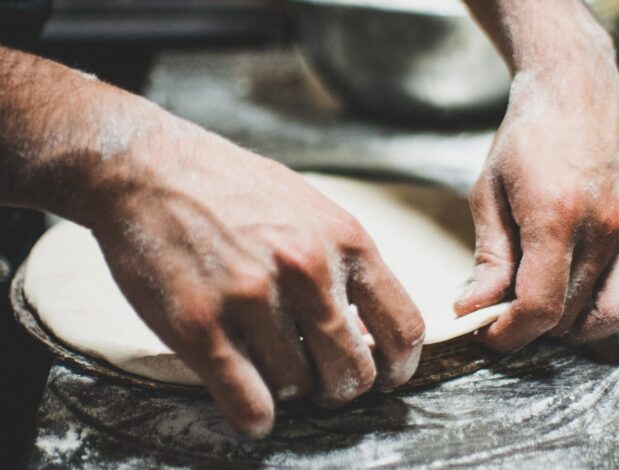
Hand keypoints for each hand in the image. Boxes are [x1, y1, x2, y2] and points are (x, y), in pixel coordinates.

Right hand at [0, 46, 422, 437]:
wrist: (149, 169)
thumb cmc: (235, 190)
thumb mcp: (310, 210)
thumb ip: (344, 265)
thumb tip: (368, 329)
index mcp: (344, 240)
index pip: (403, 327)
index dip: (400, 366)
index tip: (386, 376)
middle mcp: (306, 270)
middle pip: (354, 372)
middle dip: (340, 387)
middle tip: (320, 379)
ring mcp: (252, 298)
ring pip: (298, 388)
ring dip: (288, 389)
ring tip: (268, 363)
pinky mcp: (200, 325)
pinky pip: (248, 403)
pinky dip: (255, 418)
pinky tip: (253, 409)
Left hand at [454, 16, 618, 351]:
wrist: (575, 91)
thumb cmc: (525, 136)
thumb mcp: (488, 192)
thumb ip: (489, 256)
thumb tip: (473, 307)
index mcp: (556, 217)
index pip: (540, 305)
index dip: (510, 333)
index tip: (486, 332)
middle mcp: (602, 230)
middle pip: (572, 315)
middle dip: (531, 328)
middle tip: (501, 310)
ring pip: (617, 313)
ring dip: (578, 325)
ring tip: (545, 305)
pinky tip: (597, 289)